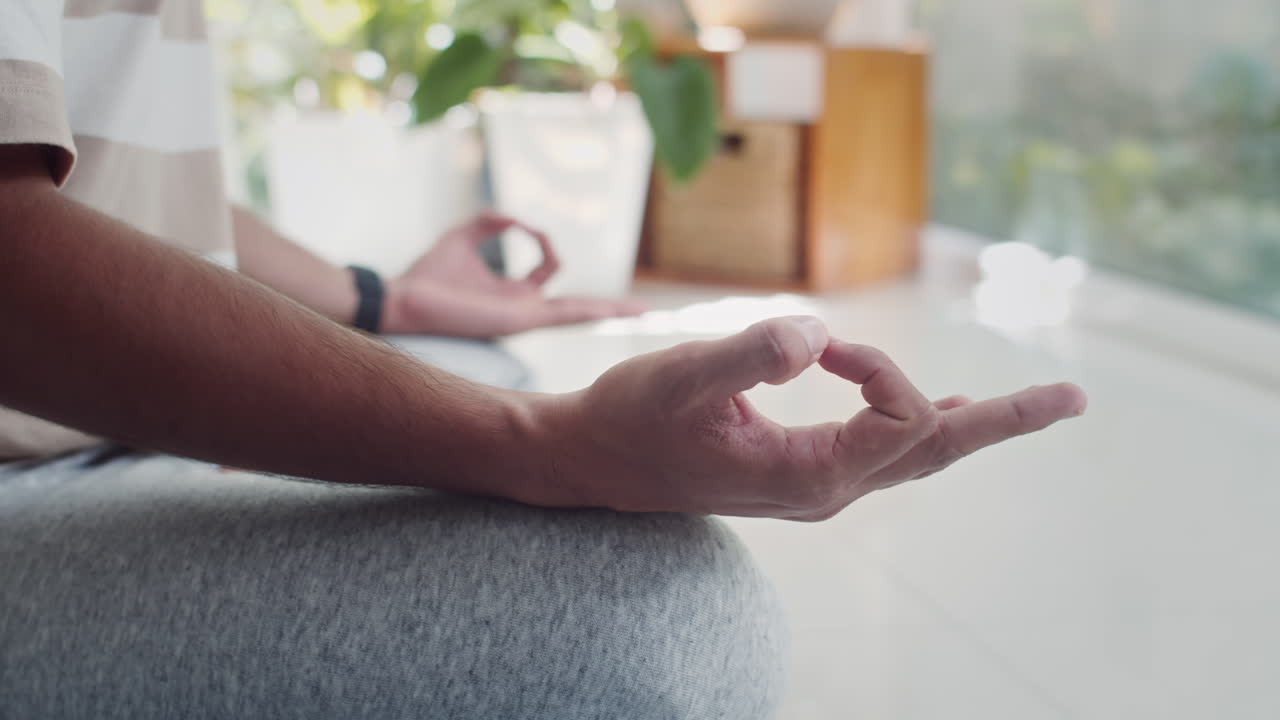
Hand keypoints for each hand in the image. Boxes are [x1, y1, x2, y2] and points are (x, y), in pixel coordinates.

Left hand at [382, 212, 644, 337]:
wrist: (402, 299)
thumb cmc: (426, 275)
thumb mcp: (463, 237)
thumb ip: (490, 224)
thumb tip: (516, 216)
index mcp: (513, 292)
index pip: (549, 268)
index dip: (543, 239)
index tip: (520, 222)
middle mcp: (524, 308)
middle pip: (578, 307)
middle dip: (609, 307)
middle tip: (643, 310)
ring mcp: (525, 317)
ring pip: (579, 313)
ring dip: (612, 311)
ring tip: (644, 314)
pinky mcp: (520, 320)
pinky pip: (563, 313)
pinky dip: (589, 309)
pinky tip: (613, 310)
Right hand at [536, 316, 1086, 519]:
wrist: (590, 462)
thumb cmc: (629, 417)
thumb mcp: (680, 377)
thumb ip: (748, 353)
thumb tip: (816, 336)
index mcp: (810, 477)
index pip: (898, 420)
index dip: (881, 369)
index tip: (822, 344)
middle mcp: (825, 490)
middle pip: (933, 453)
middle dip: (1000, 421)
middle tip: (1074, 400)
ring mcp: (814, 486)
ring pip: (911, 455)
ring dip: (967, 424)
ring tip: (1032, 406)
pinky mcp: (798, 473)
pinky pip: (880, 452)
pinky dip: (918, 425)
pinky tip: (941, 411)